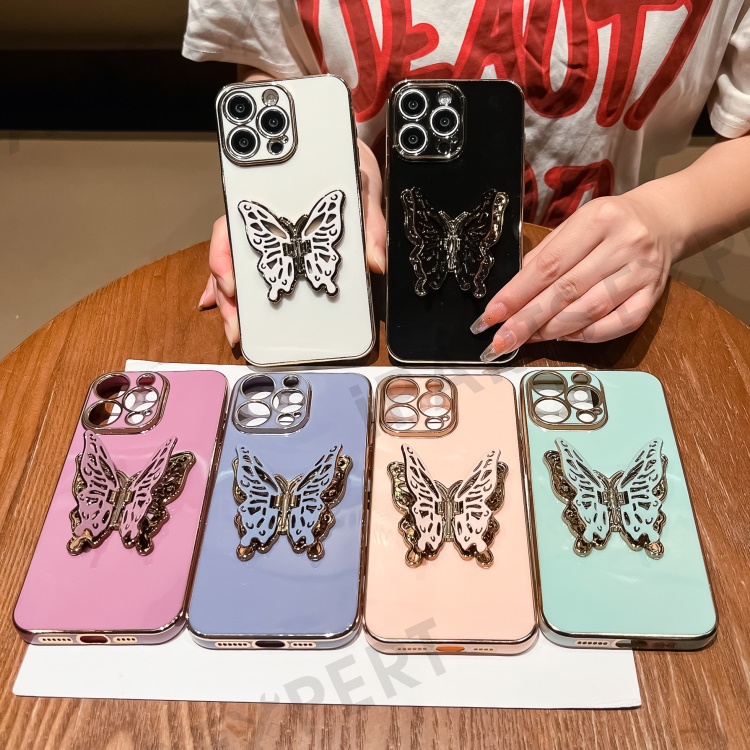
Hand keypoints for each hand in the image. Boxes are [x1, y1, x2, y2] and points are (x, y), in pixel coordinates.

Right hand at [198, 138, 385, 345]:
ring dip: (235, 305)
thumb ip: (369, 221)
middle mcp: (269, 221)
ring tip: (238, 333)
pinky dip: (244, 301)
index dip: (226, 254)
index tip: (232, 281)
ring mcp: (274, 240)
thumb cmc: (348, 165)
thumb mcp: (363, 185)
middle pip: (233, 255)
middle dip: (228, 293)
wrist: (354, 160)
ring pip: (241, 271)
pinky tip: (239, 322)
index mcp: (277, 196)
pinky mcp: (285, 255)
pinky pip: (257, 277)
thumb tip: (374, 261)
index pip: (239, 226)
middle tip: (236, 323)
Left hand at [471, 189, 678, 360]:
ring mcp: (642, 272)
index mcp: (597, 219)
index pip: (549, 264)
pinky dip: (586, 335)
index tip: (492, 314)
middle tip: (501, 339)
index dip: (517, 293)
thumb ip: (546, 254)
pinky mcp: (654, 296)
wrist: (665, 219)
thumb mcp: (576, 223)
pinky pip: (617, 325)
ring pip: (590, 310)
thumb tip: (512, 292)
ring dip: (552, 330)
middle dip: (527, 319)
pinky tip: (564, 336)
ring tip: (526, 339)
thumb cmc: (610, 224)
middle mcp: (623, 244)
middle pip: (566, 291)